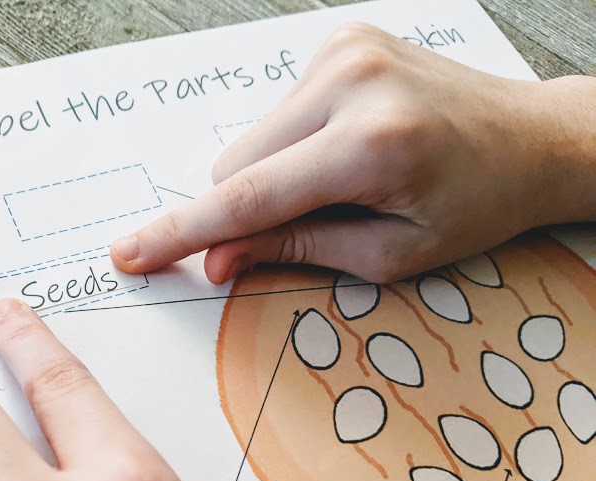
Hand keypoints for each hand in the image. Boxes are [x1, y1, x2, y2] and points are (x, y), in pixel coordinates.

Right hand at [112, 23, 595, 283]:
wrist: (529, 140)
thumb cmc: (472, 205)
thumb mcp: (388, 255)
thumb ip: (295, 251)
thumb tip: (218, 258)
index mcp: (372, 146)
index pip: (249, 197)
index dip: (183, 232)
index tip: (132, 251)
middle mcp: (352, 84)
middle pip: (238, 166)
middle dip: (246, 210)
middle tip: (304, 226)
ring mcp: (344, 52)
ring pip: (251, 139)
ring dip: (272, 175)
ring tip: (340, 182)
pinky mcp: (341, 42)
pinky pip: (276, 113)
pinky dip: (293, 144)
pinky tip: (344, 148)